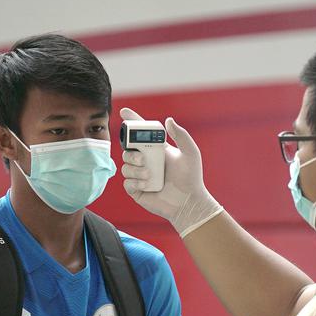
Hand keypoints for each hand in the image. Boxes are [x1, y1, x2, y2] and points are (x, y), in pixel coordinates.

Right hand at [119, 107, 222, 236]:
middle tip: (142, 158)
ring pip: (126, 167)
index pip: (141, 133)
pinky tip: (147, 185)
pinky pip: (127, 182)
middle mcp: (146, 161)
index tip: (124, 112)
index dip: (132, 122)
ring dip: (135, 169)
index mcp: (156, 150)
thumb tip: (168, 120)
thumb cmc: (191, 178)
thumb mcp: (190, 153)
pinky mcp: (137, 190)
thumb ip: (181, 135)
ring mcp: (140, 176)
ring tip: (149, 175)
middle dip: (130, 152)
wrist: (189, 202)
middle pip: (128, 150)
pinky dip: (135, 182)